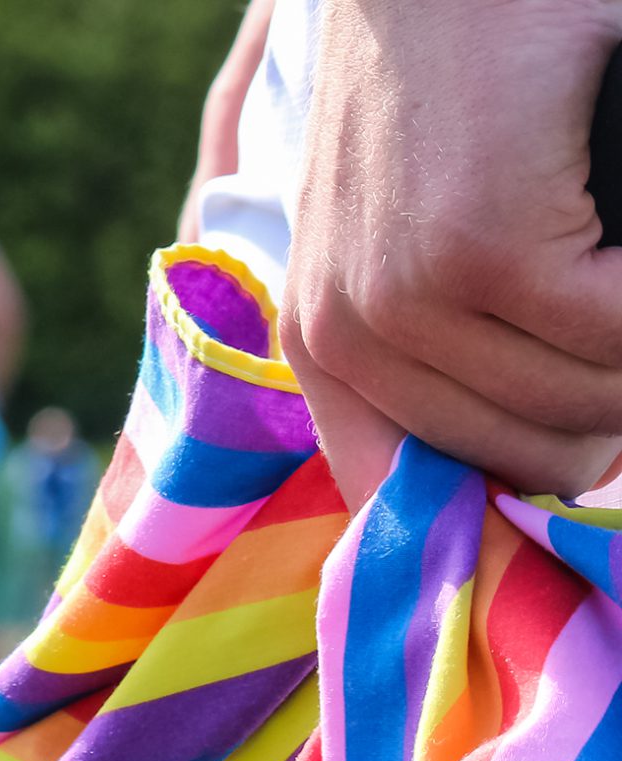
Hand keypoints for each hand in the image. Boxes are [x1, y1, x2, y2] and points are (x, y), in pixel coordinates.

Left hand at [283, 0, 621, 501]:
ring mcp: (406, 297)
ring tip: (610, 260)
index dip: (514, 495)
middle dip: (608, 400)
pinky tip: (619, 232)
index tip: (581, 448)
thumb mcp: (410, 248)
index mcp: (324, 347)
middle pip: (540, 455)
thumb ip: (448, 363)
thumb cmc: (452, 104)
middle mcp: (346, 337)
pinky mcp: (481, 250)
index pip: (413, 501)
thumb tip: (539, 476)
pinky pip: (620, 337)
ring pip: (589, 404)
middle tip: (607, 300)